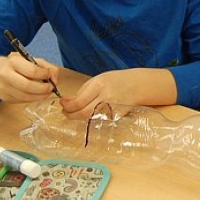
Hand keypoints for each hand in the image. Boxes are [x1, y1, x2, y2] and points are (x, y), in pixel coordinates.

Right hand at [0, 53, 60, 102]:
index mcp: (13, 61)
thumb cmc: (18, 66)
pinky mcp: (5, 98)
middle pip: (27, 85)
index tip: (49, 75)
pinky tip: (38, 95)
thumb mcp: (31, 60)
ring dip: (40, 96)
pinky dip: (34, 99)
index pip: (32, 71)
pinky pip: (23, 101)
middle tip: (51, 88)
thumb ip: (46, 66)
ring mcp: (4, 88)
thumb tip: (54, 79)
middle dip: (43, 88)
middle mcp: (6, 74)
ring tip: (47, 93)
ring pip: (26, 96)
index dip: (44, 74)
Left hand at [59, 68, 176, 118]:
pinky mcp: (116, 116)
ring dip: (78, 117)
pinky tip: (88, 113)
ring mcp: (112, 108)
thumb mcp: (97, 79)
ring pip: (89, 119)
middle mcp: (105, 97)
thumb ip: (83, 91)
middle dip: (70, 114)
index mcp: (99, 85)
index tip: (63, 104)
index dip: (67, 106)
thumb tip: (67, 101)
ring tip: (74, 113)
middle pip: (82, 113)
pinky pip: (98, 120)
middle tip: (65, 112)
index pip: (78, 101)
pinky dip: (90, 118)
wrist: (136, 85)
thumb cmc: (115, 80)